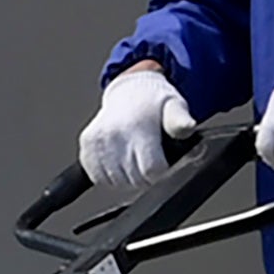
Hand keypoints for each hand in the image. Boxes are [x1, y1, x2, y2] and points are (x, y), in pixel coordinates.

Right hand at [77, 64, 195, 190]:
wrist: (129, 91)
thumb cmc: (154, 104)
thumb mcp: (175, 107)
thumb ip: (180, 121)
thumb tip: (187, 127)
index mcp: (138, 128)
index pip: (151, 171)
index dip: (160, 171)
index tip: (162, 161)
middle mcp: (114, 134)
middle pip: (134, 180)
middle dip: (145, 175)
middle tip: (149, 156)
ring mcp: (98, 140)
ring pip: (116, 182)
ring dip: (127, 177)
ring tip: (134, 156)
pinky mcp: (86, 145)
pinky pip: (99, 177)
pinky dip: (109, 174)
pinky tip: (119, 158)